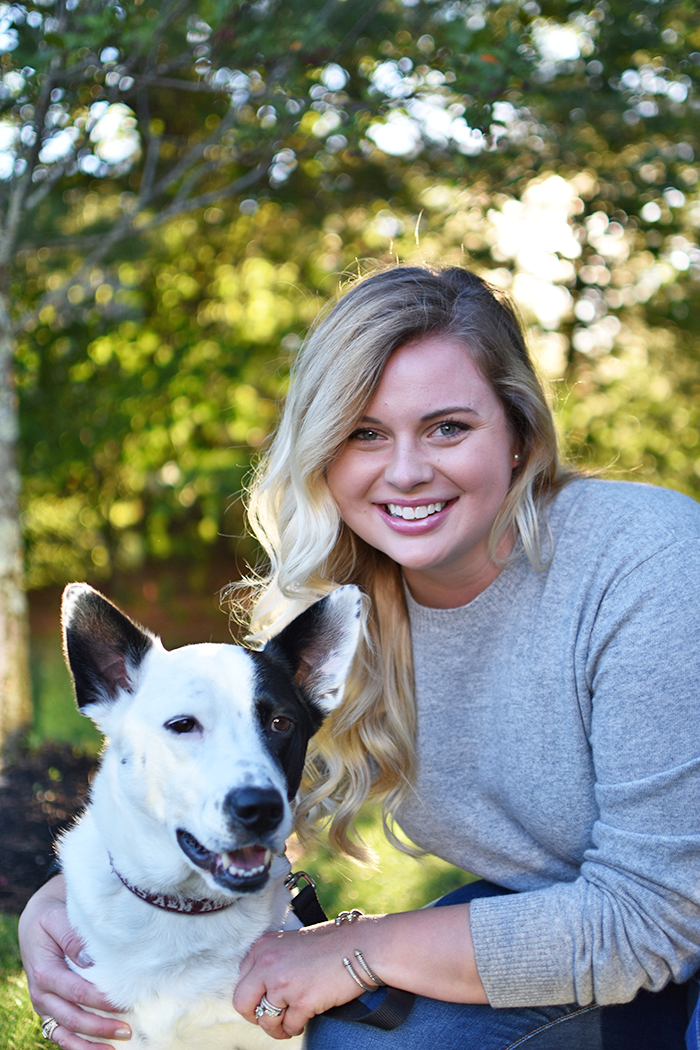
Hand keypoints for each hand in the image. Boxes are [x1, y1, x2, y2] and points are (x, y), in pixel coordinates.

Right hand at [18, 877, 131, 1048]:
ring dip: (89, 1045)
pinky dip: (77, 1045)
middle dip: (100, 1028)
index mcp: (44, 972)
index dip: (100, 1001)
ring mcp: (45, 1005)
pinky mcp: (50, 1009)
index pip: (75, 992)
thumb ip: (71, 937)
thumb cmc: (51, 917)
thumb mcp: (56, 918)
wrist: (36, 921)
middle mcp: (41, 994)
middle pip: (72, 1018)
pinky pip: (61, 1033)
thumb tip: (90, 960)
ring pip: (64, 1033)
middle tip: (128, 1030)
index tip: (123, 1004)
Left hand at [233, 902, 486, 1039]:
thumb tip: (262, 988)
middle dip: (256, 1015)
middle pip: (242, 1003)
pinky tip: (305, 1020)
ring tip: (291, 1022)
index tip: (266, 1000)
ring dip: (277, 1027)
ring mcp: (282, 982)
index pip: (241, 979)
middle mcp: (267, 962)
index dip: (254, 995)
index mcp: (263, 946)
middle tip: (272, 1017)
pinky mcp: (301, 1001)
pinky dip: (295, 1028)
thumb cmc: (333, 943)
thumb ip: (273, 960)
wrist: (364, 945)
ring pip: (264, 1020)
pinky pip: (288, 1027)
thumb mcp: (293, 943)